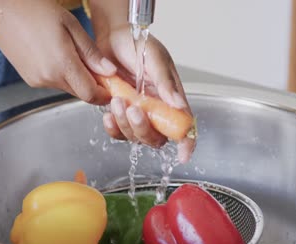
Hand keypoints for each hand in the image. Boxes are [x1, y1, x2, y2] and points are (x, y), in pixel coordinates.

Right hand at [0, 0, 116, 104]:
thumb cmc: (34, 11)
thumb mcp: (70, 25)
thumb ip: (91, 52)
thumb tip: (109, 72)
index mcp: (62, 65)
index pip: (91, 94)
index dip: (105, 93)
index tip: (113, 86)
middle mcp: (49, 78)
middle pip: (81, 93)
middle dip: (93, 85)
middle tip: (98, 67)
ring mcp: (38, 81)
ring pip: (69, 88)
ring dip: (77, 78)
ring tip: (73, 53)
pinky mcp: (31, 80)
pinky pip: (55, 83)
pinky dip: (63, 75)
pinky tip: (58, 56)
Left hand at [95, 26, 195, 163]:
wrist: (112, 37)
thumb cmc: (137, 44)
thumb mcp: (155, 59)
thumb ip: (166, 83)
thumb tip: (179, 104)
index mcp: (171, 97)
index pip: (183, 124)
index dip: (186, 142)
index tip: (183, 155)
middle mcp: (156, 108)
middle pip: (156, 137)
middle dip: (143, 128)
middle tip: (133, 108)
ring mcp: (137, 112)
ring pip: (135, 135)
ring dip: (124, 123)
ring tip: (117, 100)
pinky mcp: (120, 112)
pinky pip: (118, 130)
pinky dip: (113, 126)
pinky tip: (109, 112)